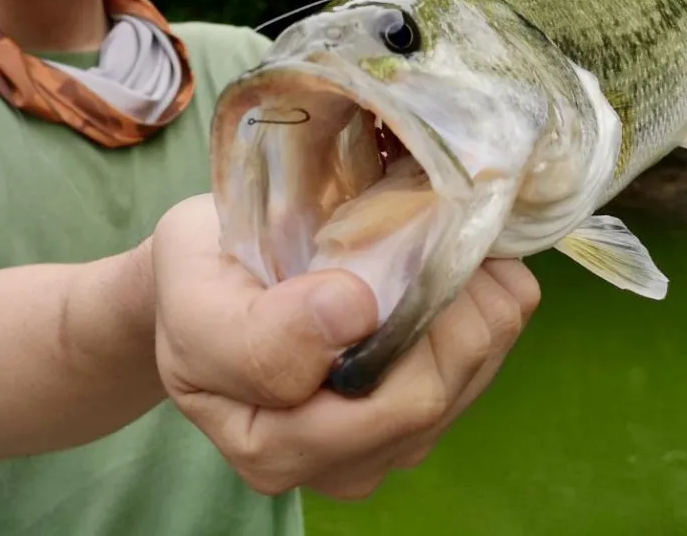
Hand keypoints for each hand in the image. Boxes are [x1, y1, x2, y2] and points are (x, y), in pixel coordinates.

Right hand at [153, 194, 539, 500]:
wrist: (212, 279)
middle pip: (437, 394)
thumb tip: (355, 314)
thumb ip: (254, 334)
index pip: (376, 407)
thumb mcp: (191, 297)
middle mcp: (345, 464)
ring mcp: (396, 439)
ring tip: (425, 232)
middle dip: (441, 301)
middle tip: (413, 221)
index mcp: (275, 449)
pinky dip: (487, 291)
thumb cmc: (199, 281)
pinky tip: (445, 256)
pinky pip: (495, 349)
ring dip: (467, 291)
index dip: (396, 323)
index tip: (362, 241)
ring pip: (476, 368)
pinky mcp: (437, 404)